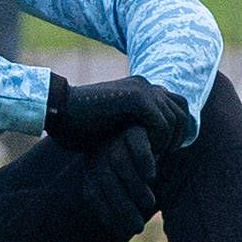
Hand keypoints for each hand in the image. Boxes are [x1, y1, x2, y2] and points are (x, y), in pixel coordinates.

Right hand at [45, 75, 190, 152]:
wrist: (59, 113)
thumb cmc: (79, 127)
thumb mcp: (114, 128)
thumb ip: (137, 128)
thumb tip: (153, 144)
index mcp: (140, 89)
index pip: (178, 104)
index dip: (177, 128)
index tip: (163, 150)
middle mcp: (144, 85)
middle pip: (182, 110)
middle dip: (176, 136)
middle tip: (160, 155)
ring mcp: (142, 89)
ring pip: (175, 120)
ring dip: (166, 142)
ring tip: (151, 156)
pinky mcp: (137, 99)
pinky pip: (162, 125)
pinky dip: (157, 143)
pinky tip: (143, 153)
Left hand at [78, 126, 159, 238]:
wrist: (145, 129)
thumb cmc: (135, 165)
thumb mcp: (123, 183)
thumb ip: (121, 200)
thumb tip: (126, 229)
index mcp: (92, 166)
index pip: (92, 192)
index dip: (106, 213)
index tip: (122, 231)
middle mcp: (100, 151)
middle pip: (105, 180)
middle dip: (122, 207)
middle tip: (138, 227)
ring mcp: (116, 137)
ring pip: (120, 163)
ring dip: (134, 187)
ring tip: (149, 205)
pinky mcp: (135, 127)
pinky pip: (137, 144)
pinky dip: (143, 161)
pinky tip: (151, 177)